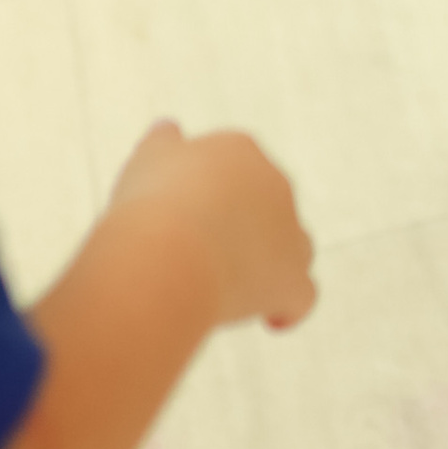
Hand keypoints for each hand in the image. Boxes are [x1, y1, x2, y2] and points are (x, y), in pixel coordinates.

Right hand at [110, 120, 317, 332]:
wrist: (165, 248)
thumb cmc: (149, 204)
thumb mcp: (146, 163)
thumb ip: (161, 146)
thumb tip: (168, 129)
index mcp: (239, 150)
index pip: (235, 166)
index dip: (211, 193)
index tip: (183, 217)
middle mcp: (274, 183)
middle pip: (265, 207)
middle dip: (242, 230)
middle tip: (198, 259)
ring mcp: (289, 231)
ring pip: (294, 246)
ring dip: (272, 264)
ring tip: (236, 287)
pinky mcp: (291, 278)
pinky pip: (301, 294)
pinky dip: (288, 307)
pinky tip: (273, 319)